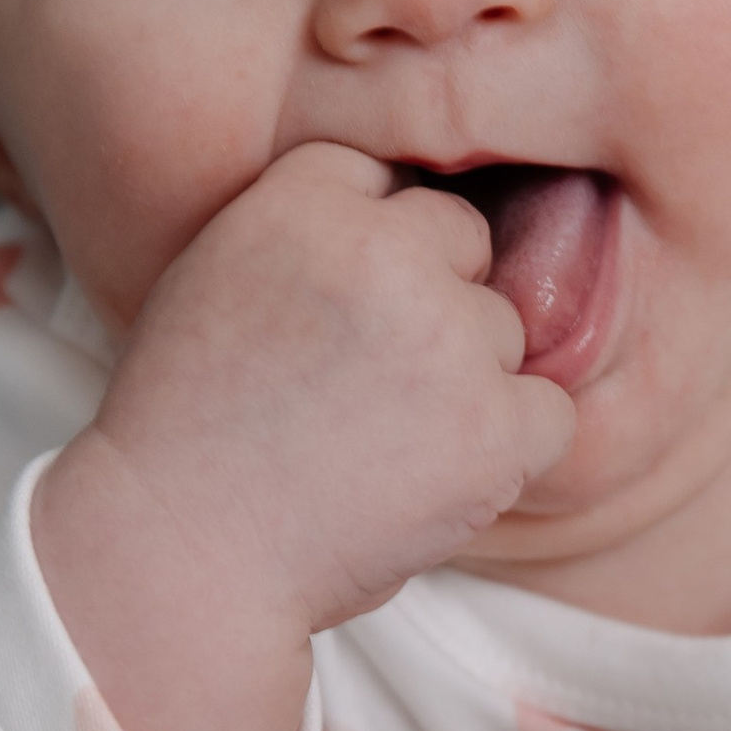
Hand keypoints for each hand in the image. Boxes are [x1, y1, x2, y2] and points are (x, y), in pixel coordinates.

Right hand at [32, 141, 574, 730]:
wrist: (179, 553)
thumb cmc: (188, 431)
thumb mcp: (214, 279)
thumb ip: (310, 231)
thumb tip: (413, 214)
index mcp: (299, 201)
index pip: (385, 177)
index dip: (372, 248)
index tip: (342, 310)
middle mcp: (381, 250)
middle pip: (462, 240)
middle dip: (430, 302)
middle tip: (361, 384)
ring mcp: (445, 337)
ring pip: (506, 329)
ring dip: (466, 380)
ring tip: (377, 443)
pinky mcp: (492, 426)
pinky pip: (551, 412)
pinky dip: (510, 448)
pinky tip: (435, 476)